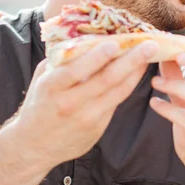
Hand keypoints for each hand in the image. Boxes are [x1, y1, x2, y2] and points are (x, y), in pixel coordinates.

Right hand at [11, 39, 158, 170]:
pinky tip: (138, 71)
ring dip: (137, 71)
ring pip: (118, 91)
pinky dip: (130, 84)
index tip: (116, 42)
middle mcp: (70, 103)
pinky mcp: (98, 127)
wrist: (33, 147)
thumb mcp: (42, 79)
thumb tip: (88, 37)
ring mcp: (87, 117)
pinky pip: (117, 101)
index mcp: (52, 87)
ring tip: (151, 54)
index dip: (98, 56)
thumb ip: (63, 60)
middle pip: (107, 80)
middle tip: (150, 44)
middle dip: (131, 60)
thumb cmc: (39, 104)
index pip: (78, 70)